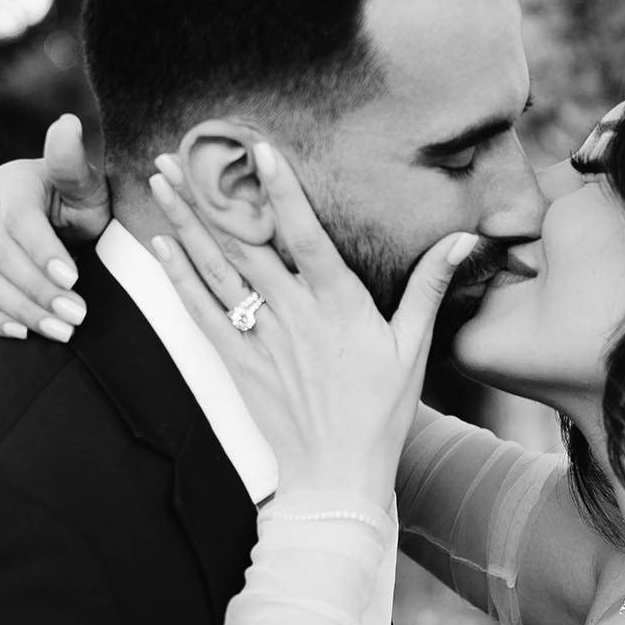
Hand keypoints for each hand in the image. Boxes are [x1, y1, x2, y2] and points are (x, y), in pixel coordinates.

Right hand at [0, 115, 110, 340]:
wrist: (79, 230)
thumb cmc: (87, 203)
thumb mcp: (89, 185)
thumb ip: (73, 162)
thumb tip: (67, 124)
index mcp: (12, 182)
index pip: (18, 219)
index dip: (42, 251)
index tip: (74, 279)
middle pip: (0, 255)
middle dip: (39, 289)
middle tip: (77, 316)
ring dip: (25, 310)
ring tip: (65, 331)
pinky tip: (24, 334)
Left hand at [148, 143, 476, 505]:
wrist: (338, 474)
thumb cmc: (381, 412)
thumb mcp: (414, 347)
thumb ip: (429, 287)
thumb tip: (463, 238)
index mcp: (339, 305)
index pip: (306, 235)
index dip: (282, 190)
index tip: (260, 150)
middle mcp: (294, 316)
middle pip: (246, 244)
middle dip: (209, 196)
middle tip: (178, 155)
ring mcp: (261, 340)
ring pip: (216, 270)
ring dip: (186, 223)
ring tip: (161, 182)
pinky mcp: (238, 364)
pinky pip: (201, 313)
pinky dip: (179, 277)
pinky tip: (161, 244)